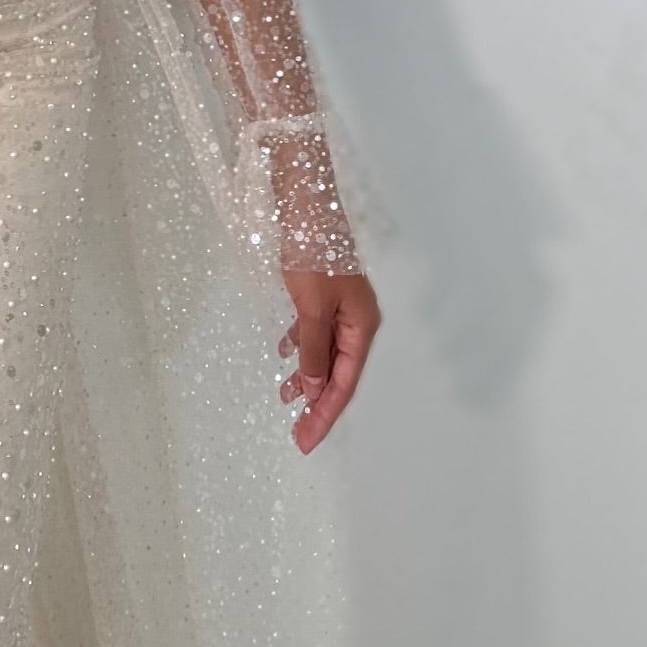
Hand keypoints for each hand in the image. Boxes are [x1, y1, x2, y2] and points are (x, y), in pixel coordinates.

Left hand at [281, 268, 379, 451]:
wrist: (307, 206)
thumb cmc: (313, 255)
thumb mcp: (311, 308)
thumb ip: (313, 350)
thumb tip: (314, 387)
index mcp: (361, 326)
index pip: (343, 382)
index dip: (325, 414)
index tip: (306, 440)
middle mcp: (356, 320)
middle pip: (337, 373)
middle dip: (317, 404)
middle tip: (297, 435)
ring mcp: (341, 308)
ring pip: (325, 353)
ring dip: (307, 377)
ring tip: (285, 397)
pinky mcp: (324, 295)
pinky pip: (315, 332)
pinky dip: (302, 348)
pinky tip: (286, 356)